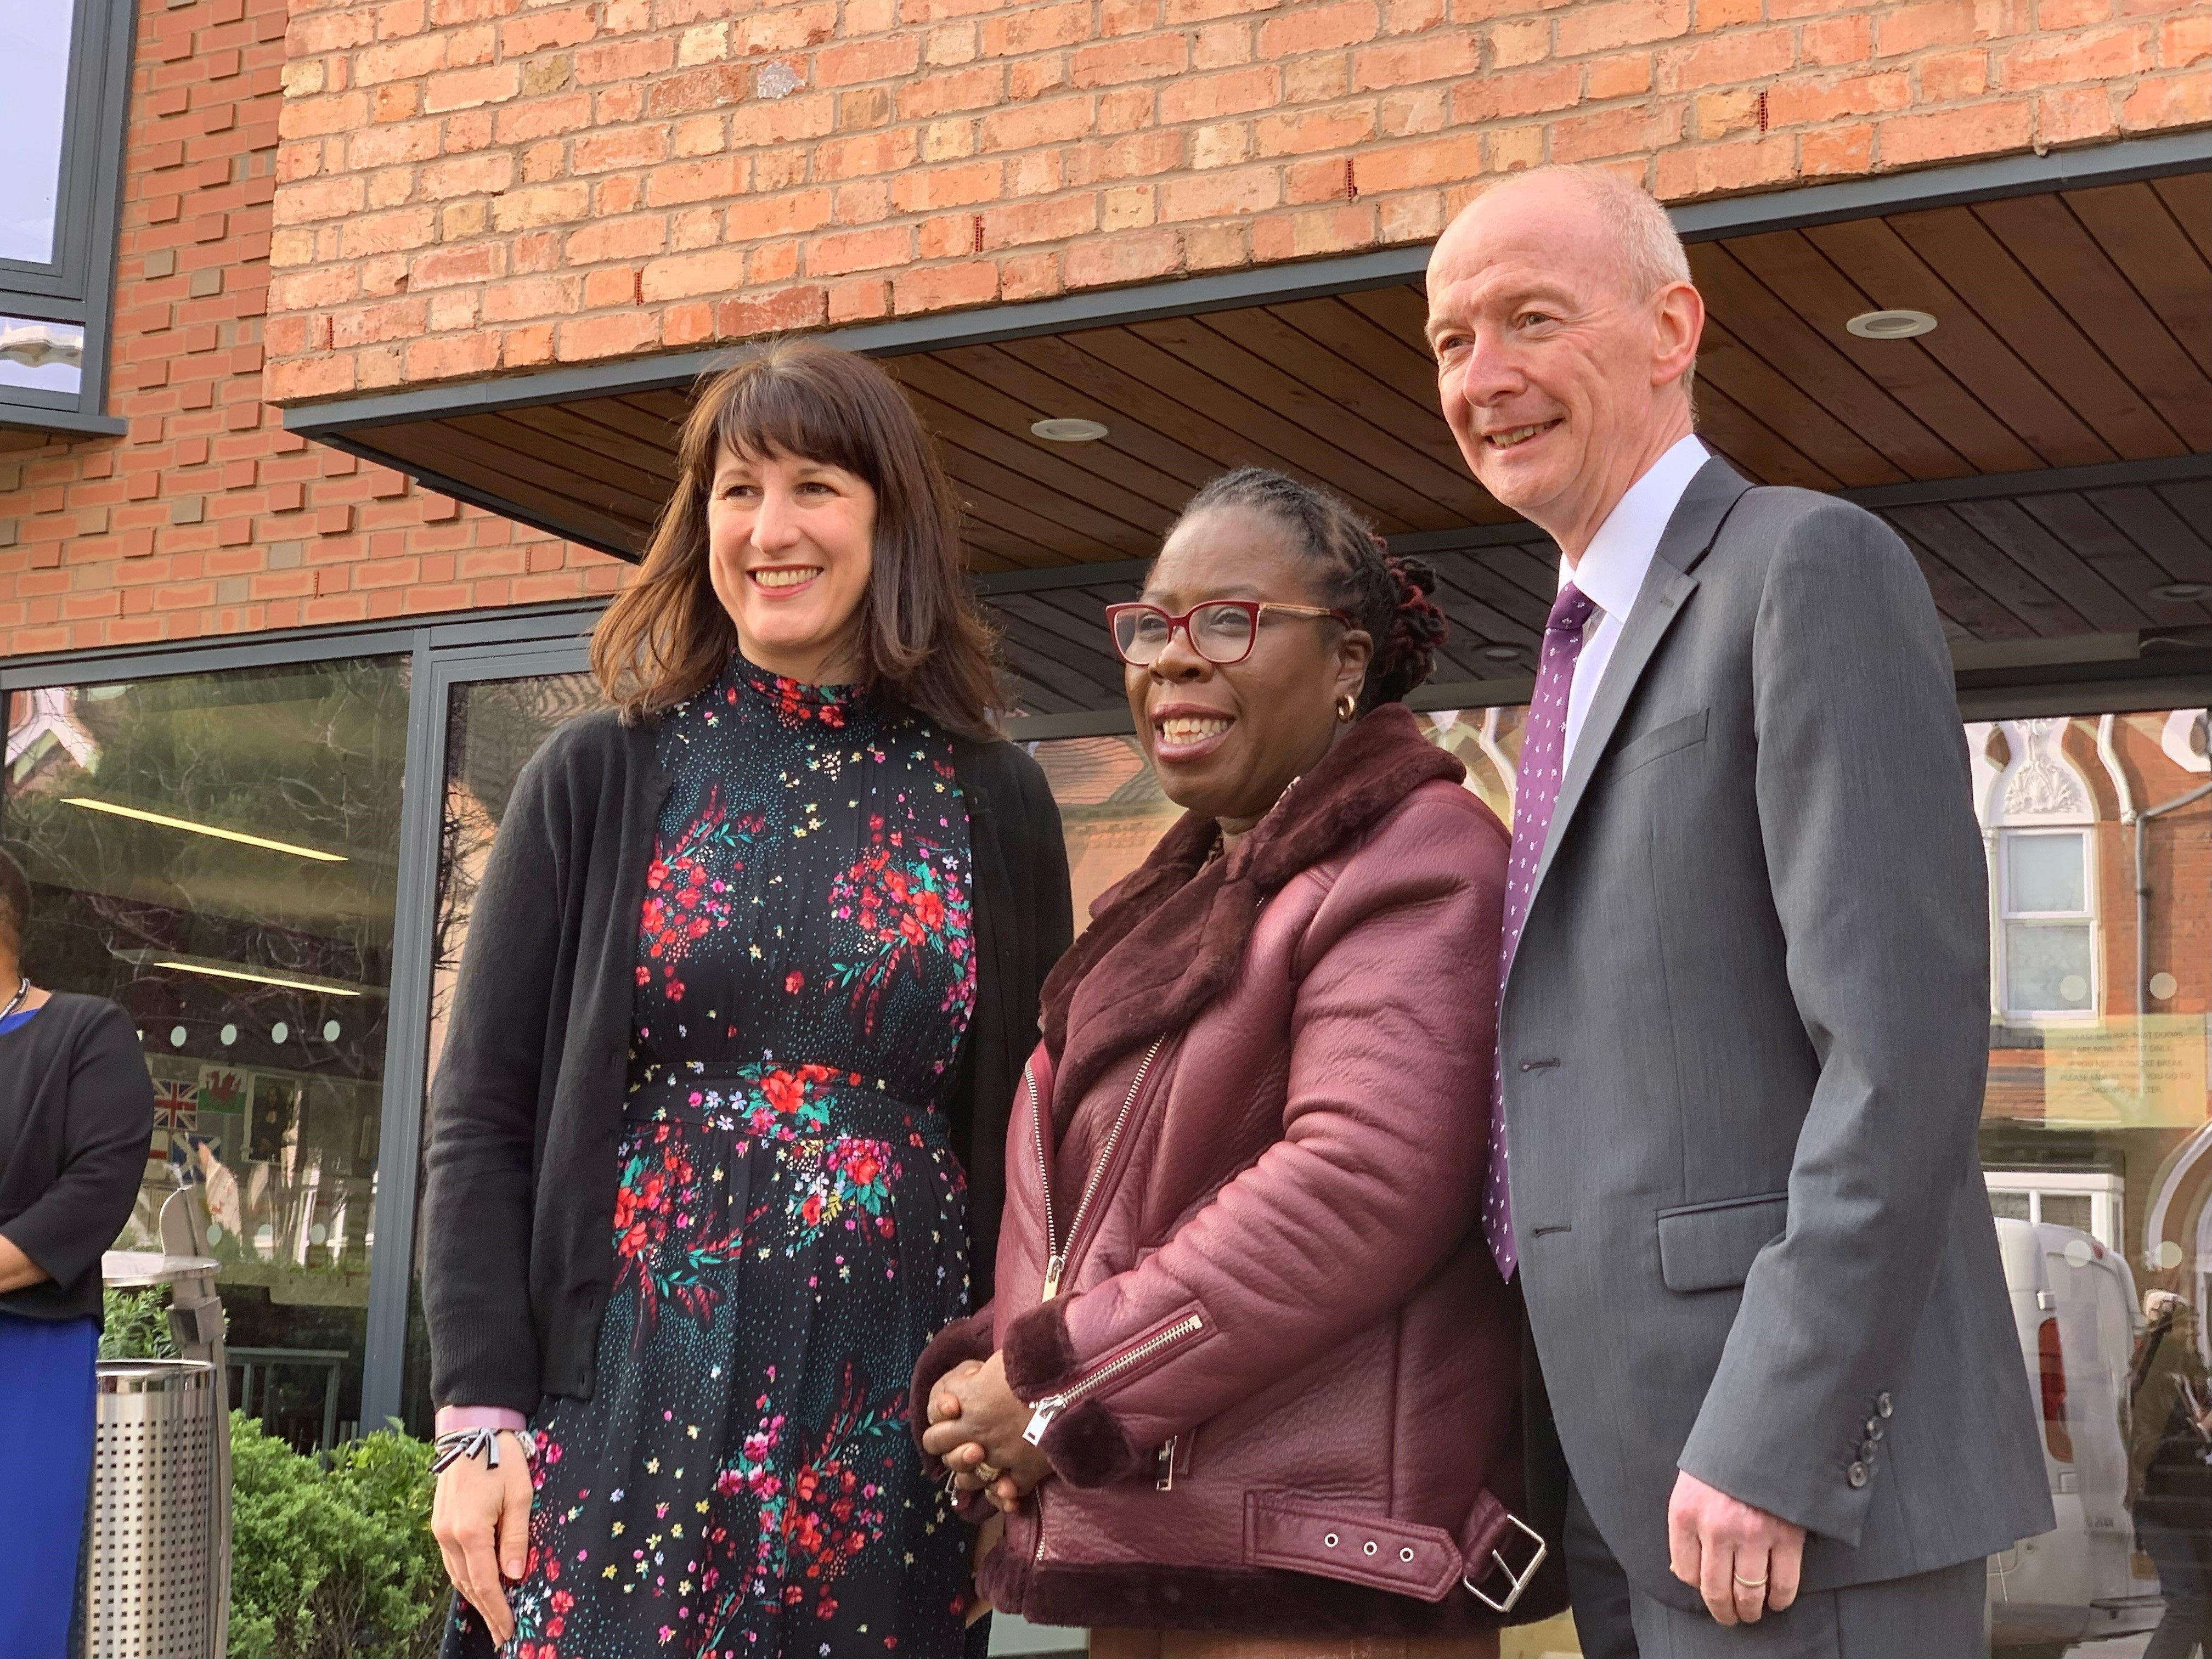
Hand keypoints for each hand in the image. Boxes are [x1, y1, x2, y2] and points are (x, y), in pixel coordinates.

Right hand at [431, 1437, 534, 1646]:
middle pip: (467, 1583)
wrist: (472, 1429)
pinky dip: (464, 1576)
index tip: (507, 1630)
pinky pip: (451, 1559)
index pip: (485, 1582)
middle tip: (501, 1632)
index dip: (497, 1609)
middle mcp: (448, 1535)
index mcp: (470, 1531)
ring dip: (474, 1596)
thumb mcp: (520, 1496)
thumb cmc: (501, 1458)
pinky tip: (476, 1584)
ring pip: (456, 1574)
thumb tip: (514, 1575)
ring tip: (491, 1615)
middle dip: (486, 1610)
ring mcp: (439, 1529)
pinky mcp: (438, 1522)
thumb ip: (516, 1538)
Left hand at [923, 1351, 1052, 1509]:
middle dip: (945, 1441)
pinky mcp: (1025, 1472)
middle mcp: (975, 1430)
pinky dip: (1006, 1493)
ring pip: (966, 1477)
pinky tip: (1009, 1487)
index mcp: (967, 1399)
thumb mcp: (1005, 1357)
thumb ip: (984, 1371)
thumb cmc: (1040, 1364)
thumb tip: (977, 1376)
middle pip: (936, 1444)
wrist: (1076, 1387)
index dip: (942, 1408)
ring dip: (970, 1472)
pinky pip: (1006, 1493)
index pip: (936, 1408)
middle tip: (965, 1437)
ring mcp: (998, 1456)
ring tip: (983, 1464)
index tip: (956, 1406)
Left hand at [1667, 1470, 1803, 1624]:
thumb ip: (1688, 1525)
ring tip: (1751, 1613)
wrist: (1765, 1428)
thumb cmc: (1724, 1458)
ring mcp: (1752, 1533)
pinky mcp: (1786, 1535)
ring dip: (1750, 1611)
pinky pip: (1783, 1583)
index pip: (1685, 1571)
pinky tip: (1776, 1602)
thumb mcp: (1691, 1485)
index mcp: (1686, 1513)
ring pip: (1748, 1593)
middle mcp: (1716, 1528)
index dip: (1696, 1586)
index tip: (1704, 1591)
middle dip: (1723, 1611)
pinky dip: (1780, 1599)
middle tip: (1729, 1617)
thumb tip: (1684, 1570)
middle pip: (1715, 1590)